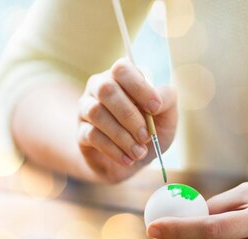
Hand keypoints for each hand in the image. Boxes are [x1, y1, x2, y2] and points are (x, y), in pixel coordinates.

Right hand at [77, 58, 176, 182]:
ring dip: (122, 136)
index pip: (122, 69)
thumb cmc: (149, 131)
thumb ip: (166, 100)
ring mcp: (86, 109)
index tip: (156, 108)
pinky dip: (113, 149)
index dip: (139, 87)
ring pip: (97, 113)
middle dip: (130, 115)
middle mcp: (99, 87)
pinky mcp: (80, 132)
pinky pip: (92, 135)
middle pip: (106, 89)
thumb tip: (157, 101)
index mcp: (122, 78)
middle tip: (146, 136)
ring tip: (139, 152)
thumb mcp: (166, 116)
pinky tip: (128, 159)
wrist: (132, 161)